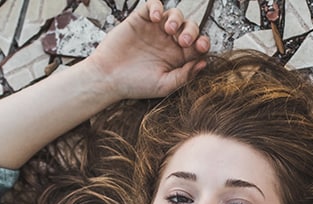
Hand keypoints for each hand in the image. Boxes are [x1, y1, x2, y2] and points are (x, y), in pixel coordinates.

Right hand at [85, 0, 210, 99]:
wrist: (108, 78)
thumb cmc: (136, 85)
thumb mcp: (164, 86)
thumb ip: (184, 76)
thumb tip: (204, 62)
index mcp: (178, 57)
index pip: (198, 45)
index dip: (204, 43)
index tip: (200, 47)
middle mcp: (169, 41)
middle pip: (190, 27)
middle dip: (191, 31)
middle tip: (183, 41)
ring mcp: (155, 29)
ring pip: (175, 14)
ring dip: (177, 19)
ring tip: (169, 30)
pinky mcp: (140, 19)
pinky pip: (153, 5)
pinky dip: (157, 7)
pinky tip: (155, 17)